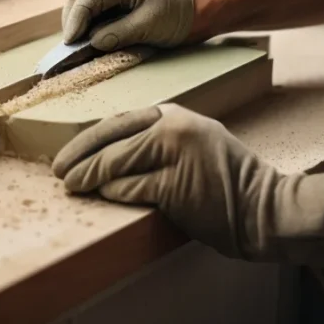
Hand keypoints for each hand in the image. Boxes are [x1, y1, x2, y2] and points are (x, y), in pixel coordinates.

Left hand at [52, 104, 323, 264]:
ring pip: (114, 162)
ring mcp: (175, 152)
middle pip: (109, 137)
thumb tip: (105, 154)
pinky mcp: (176, 182)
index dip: (87, 139)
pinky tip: (103, 196)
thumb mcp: (192, 145)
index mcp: (174, 114)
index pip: (117, 122)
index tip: (67, 153)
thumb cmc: (226, 183)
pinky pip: (130, 187)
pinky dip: (113, 192)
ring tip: (72, 185)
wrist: (265, 209)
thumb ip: (155, 141)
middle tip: (59, 171)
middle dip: (78, 156)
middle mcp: (173, 126)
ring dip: (88, 176)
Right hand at [61, 0, 194, 50]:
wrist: (194, 12)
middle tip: (70, 47)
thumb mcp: (148, 27)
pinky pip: (91, 7)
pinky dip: (86, 22)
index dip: (76, 19)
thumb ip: (119, 33)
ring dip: (77, 22)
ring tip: (77, 44)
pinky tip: (87, 37)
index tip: (71, 42)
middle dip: (72, 21)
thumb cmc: (176, 17)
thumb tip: (92, 42)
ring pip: (81, 1)